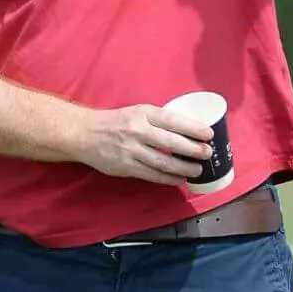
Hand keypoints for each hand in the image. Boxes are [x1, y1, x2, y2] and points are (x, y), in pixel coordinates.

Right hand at [70, 103, 212, 184]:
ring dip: (184, 167)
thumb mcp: (136, 112)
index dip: (192, 128)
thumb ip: (157, 120)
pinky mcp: (126, 167)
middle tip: (207, 153)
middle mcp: (137, 131)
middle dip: (193, 149)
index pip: (172, 120)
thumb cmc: (115, 122)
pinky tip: (179, 179)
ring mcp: (131, 150)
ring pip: (163, 162)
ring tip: (197, 170)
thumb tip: (187, 131)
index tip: (208, 134)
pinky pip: (152, 175)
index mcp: (142, 113)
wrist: (84, 134)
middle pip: (171, 142)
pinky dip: (168, 178)